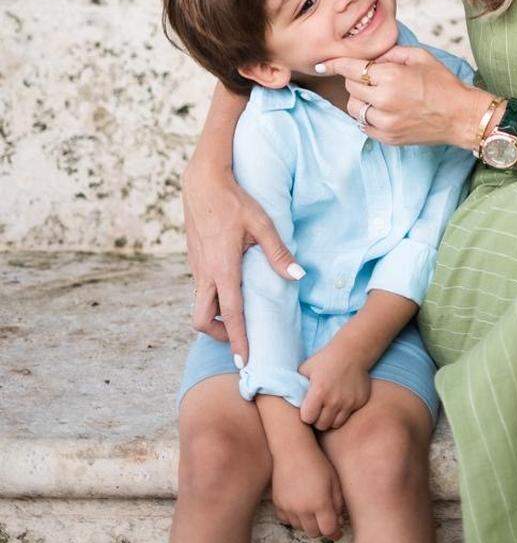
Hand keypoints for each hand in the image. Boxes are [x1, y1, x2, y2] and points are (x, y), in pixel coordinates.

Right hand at [182, 163, 298, 362]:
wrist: (203, 182)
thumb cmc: (234, 201)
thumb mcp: (261, 224)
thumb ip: (278, 252)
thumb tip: (297, 276)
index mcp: (223, 269)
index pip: (231, 314)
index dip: (237, 340)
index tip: (243, 361)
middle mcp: (205, 273)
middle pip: (202, 320)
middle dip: (219, 334)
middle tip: (239, 337)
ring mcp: (196, 268)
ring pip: (198, 306)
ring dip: (214, 316)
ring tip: (235, 315)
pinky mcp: (194, 260)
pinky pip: (199, 290)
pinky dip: (211, 298)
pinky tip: (228, 289)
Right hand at [270, 438, 346, 539]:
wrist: (292, 449)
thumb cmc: (317, 462)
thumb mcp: (334, 480)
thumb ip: (338, 503)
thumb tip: (338, 521)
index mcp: (320, 503)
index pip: (328, 530)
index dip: (335, 532)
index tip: (338, 531)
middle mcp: (303, 509)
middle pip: (314, 533)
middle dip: (322, 529)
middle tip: (325, 519)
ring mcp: (289, 508)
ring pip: (300, 528)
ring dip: (308, 524)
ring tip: (312, 509)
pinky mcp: (278, 504)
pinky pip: (287, 520)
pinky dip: (294, 518)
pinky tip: (299, 506)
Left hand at [298, 339, 373, 432]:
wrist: (352, 351)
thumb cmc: (325, 359)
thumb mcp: (306, 369)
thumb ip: (296, 386)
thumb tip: (285, 399)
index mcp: (319, 392)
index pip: (307, 419)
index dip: (306, 415)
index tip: (308, 407)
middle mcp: (334, 400)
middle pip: (321, 425)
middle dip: (317, 419)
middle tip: (318, 408)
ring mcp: (348, 402)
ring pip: (335, 424)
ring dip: (330, 418)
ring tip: (328, 406)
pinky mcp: (359, 402)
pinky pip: (348, 415)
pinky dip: (343, 411)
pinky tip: (341, 399)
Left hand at [324, 45, 480, 146]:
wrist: (460, 116)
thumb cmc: (443, 83)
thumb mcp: (419, 56)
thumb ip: (390, 53)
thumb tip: (370, 57)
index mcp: (391, 77)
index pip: (351, 69)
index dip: (335, 64)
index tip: (322, 64)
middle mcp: (384, 101)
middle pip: (351, 86)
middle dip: (358, 79)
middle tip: (377, 78)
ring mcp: (384, 123)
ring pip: (353, 107)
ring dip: (361, 98)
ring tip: (380, 95)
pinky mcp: (387, 138)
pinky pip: (363, 125)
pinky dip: (368, 115)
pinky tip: (384, 110)